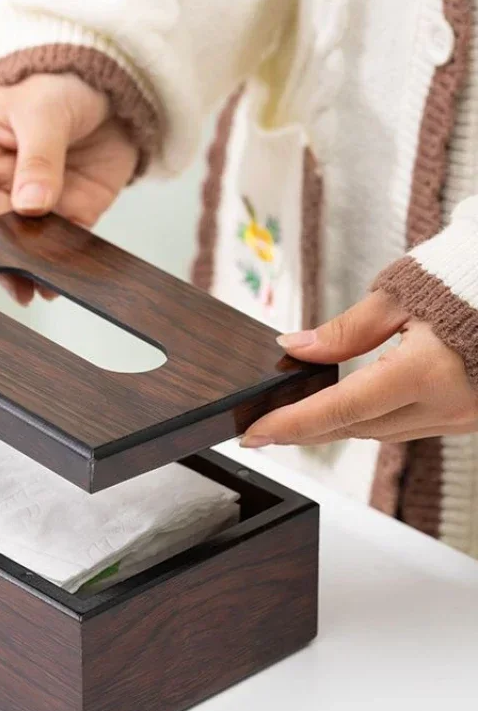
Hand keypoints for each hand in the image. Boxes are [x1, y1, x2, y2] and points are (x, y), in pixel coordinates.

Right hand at [0, 74, 137, 302]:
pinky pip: (64, 242)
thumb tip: (30, 205)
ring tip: (39, 287)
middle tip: (14, 281)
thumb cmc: (60, 83)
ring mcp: (35, 201)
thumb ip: (37, 158)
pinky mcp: (71, 211)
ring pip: (26, 243)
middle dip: (2, 256)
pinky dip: (63, 261)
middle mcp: (0, 182)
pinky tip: (63, 277)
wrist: (114, 86)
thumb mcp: (42, 111)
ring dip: (32, 265)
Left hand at [240, 290, 477, 447]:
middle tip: (265, 428)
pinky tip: (351, 410)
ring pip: (382, 433)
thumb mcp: (396, 296)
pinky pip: (410, 426)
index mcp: (426, 371)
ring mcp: (464, 415)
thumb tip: (294, 349)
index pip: (340, 409)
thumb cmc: (465, 277)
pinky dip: (375, 420)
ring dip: (340, 427)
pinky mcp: (472, 415)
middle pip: (357, 428)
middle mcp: (447, 404)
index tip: (254, 433)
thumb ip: (343, 332)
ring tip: (298, 419)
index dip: (291, 424)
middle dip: (307, 430)